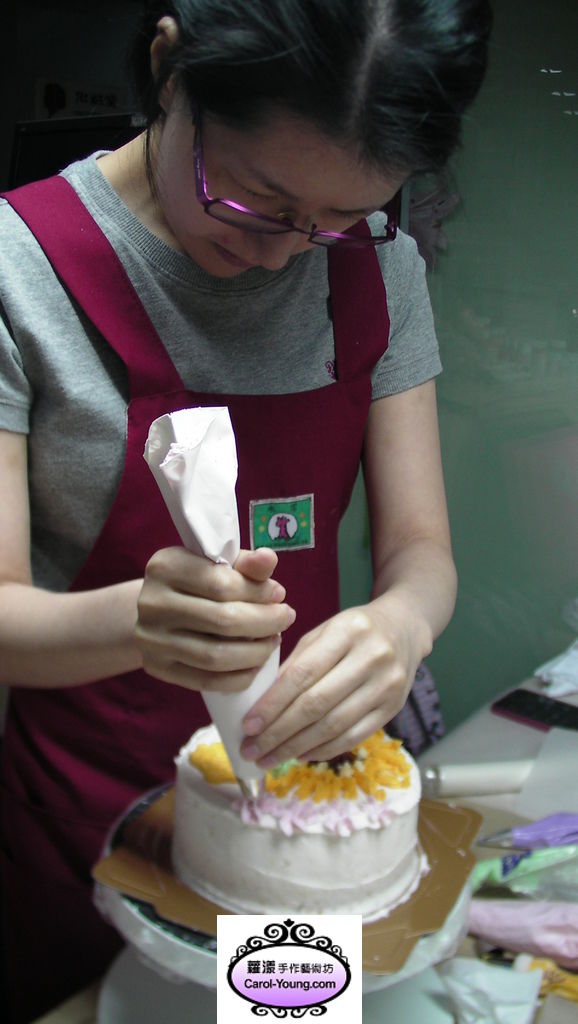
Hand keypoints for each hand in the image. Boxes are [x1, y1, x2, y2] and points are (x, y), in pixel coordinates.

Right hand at [135, 546, 295, 691]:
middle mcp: (152, 602)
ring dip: (255, 652)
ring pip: (216, 655)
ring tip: (273, 641)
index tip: (279, 594)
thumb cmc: (194, 582)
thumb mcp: (216, 564)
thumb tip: (269, 560)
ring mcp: (151, 639)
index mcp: (165, 566)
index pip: (222, 584)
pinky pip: (206, 681)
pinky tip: (255, 665)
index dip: (258, 592)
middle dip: (265, 622)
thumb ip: (245, 563)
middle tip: (286, 618)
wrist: (154, 611)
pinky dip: (239, 677)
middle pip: (223, 620)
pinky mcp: (157, 668)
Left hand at [240, 597, 422, 765]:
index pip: (302, 675)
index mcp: (347, 631)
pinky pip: (354, 736)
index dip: (272, 704)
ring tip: (270, 758)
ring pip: (334, 726)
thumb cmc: (354, 630)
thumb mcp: (323, 632)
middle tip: (252, 750)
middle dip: (279, 733)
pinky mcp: (394, 707)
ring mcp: (387, 685)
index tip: (248, 726)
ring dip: (297, 747)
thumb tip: (263, 705)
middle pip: (316, 705)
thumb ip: (296, 663)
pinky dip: (324, 749)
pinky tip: (301, 754)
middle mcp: (371, 657)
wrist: (404, 627)